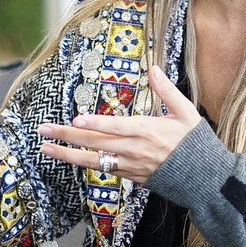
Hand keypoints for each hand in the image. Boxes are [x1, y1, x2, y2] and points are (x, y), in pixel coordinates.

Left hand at [38, 66, 202, 181]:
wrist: (203, 178)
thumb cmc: (194, 142)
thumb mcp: (186, 112)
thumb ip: (167, 91)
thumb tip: (153, 68)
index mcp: (147, 131)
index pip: (115, 127)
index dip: (95, 123)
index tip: (76, 119)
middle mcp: (134, 149)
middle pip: (94, 143)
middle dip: (67, 136)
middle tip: (43, 129)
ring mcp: (130, 165)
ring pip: (93, 160)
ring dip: (67, 154)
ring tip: (45, 147)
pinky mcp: (130, 176)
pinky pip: (103, 169)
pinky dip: (85, 163)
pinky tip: (69, 157)